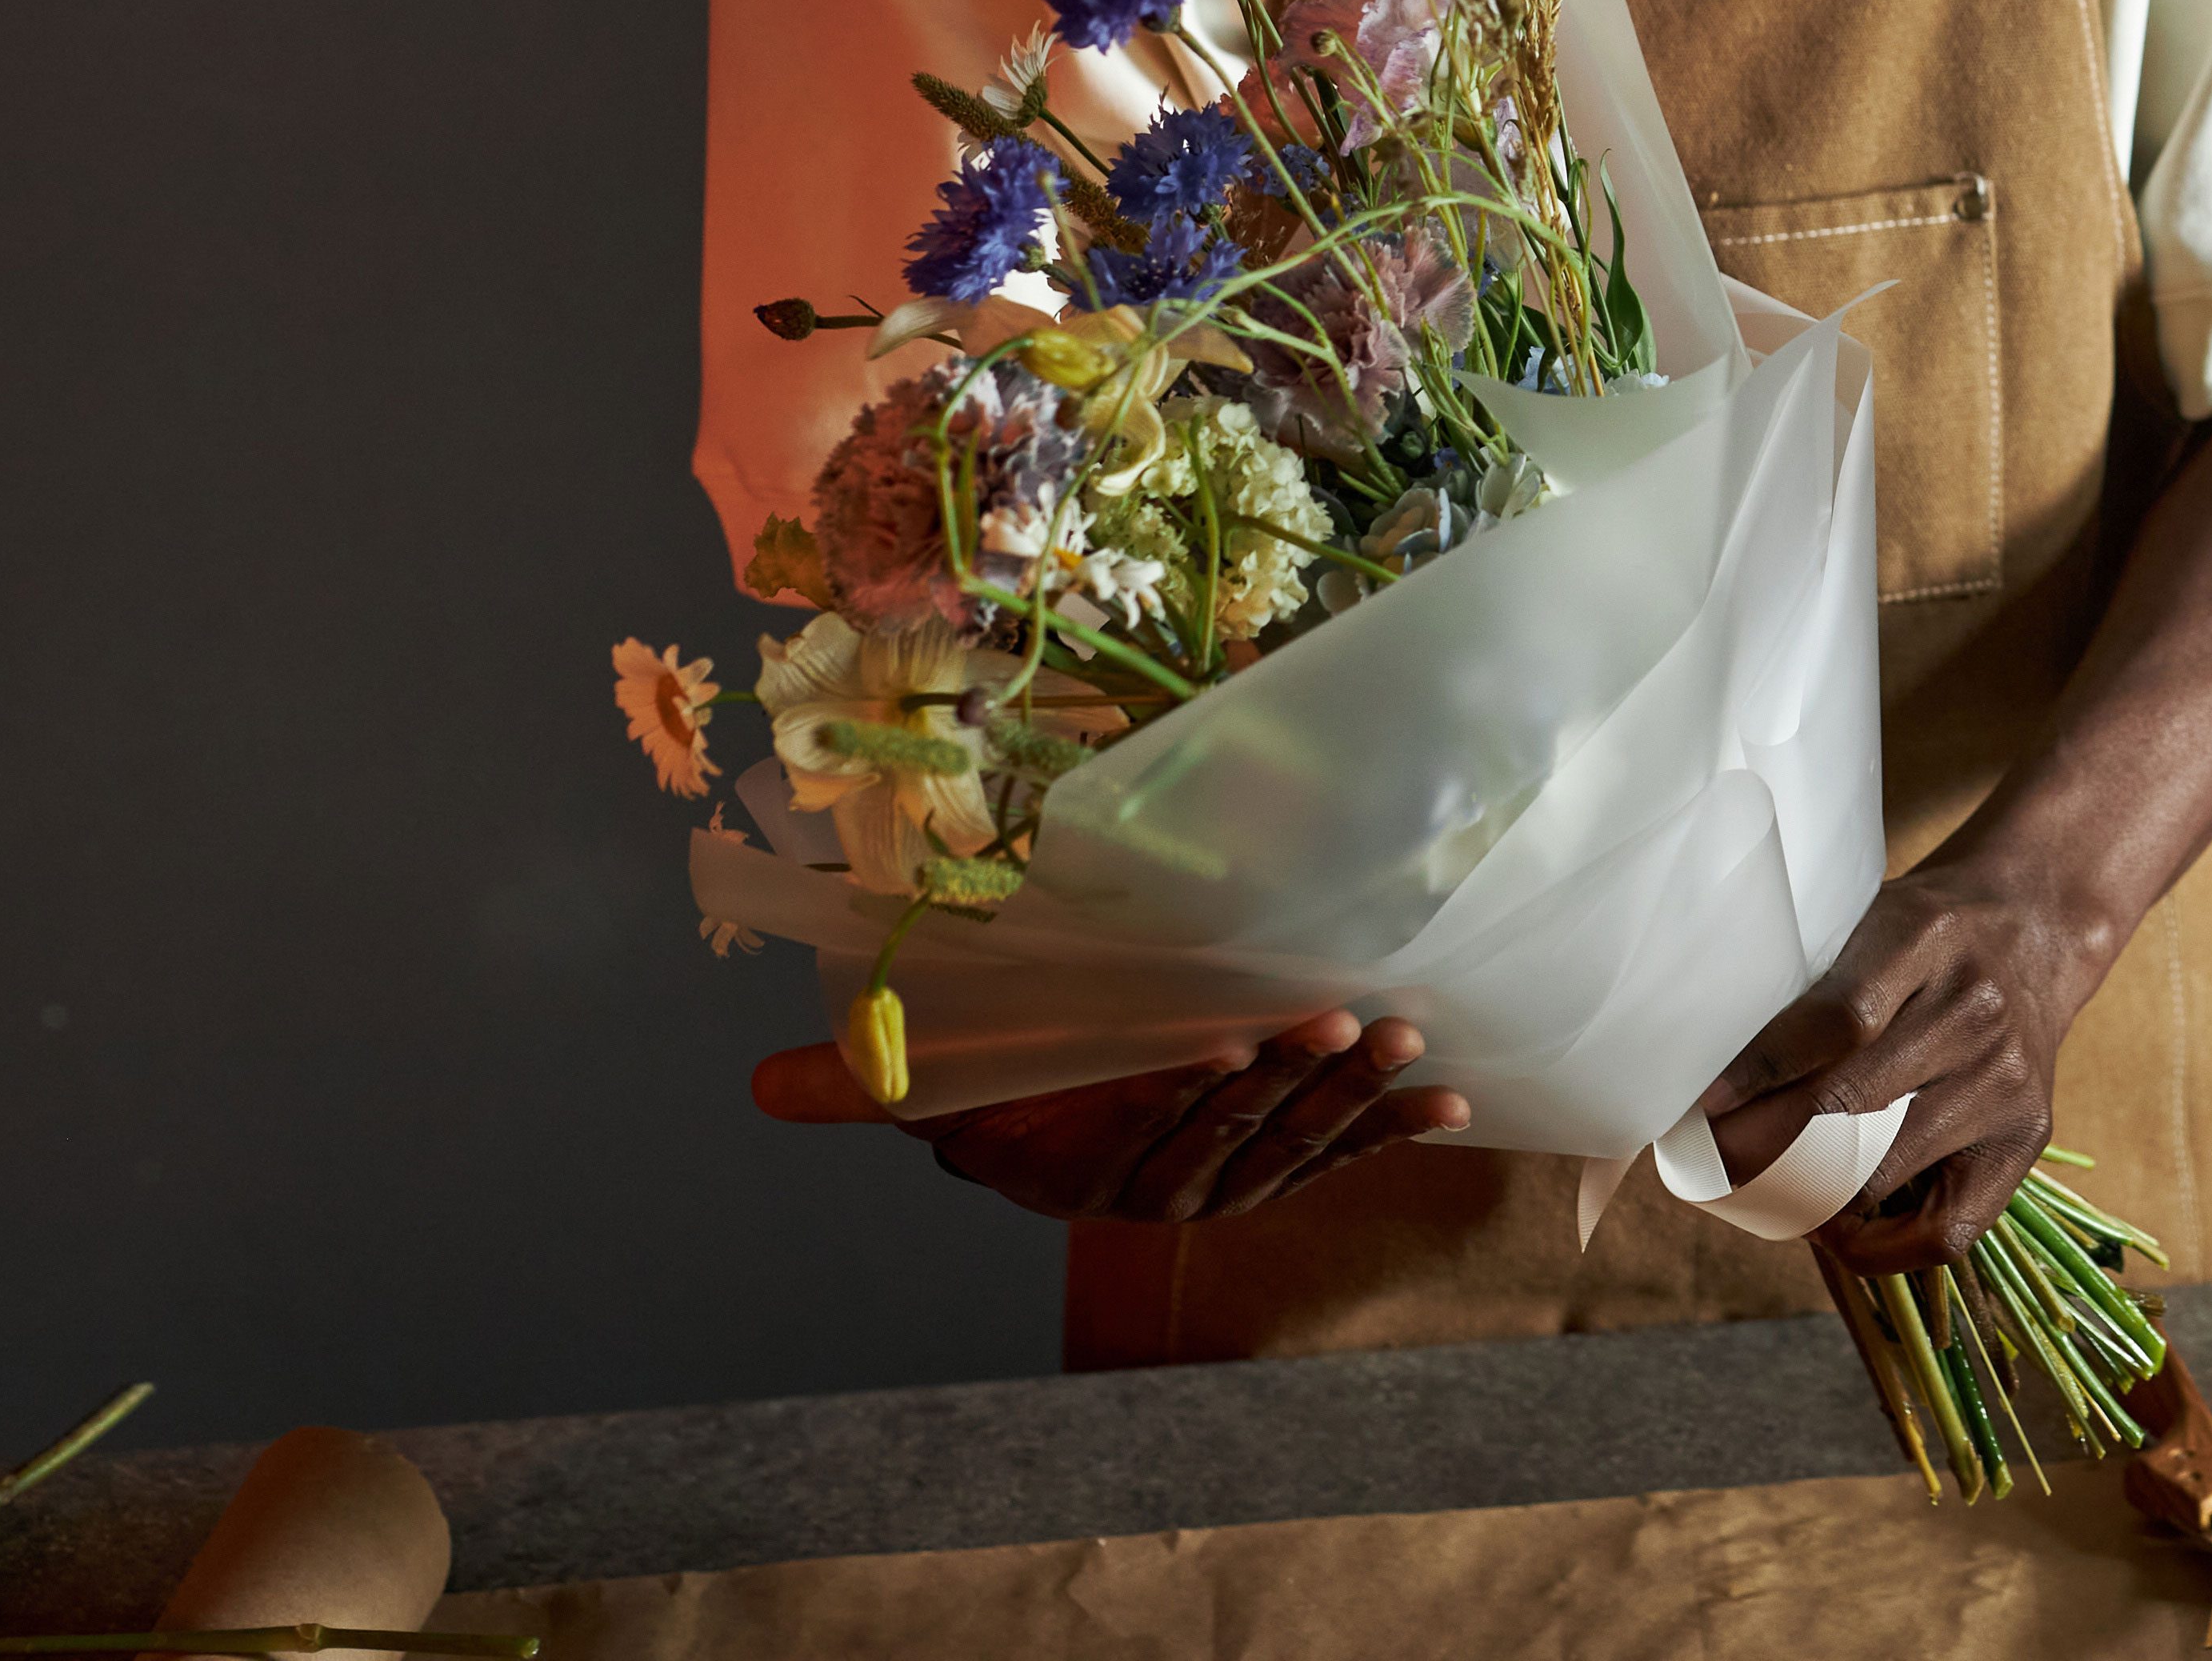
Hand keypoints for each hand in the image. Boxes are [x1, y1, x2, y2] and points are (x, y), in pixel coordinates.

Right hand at [752, 1010, 1472, 1221]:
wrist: (1045, 1131)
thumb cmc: (995, 1091)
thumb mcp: (927, 1085)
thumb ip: (858, 1087)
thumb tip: (756, 1084)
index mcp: (1083, 1169)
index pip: (1136, 1134)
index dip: (1182, 1096)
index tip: (1227, 1045)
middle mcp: (1162, 1191)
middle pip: (1231, 1140)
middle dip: (1290, 1084)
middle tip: (1343, 1021)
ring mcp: (1227, 1183)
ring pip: (1295, 1147)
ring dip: (1354, 1098)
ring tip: (1404, 1039)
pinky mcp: (1277, 1167)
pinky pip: (1342, 1155)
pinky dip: (1397, 1128)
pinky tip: (1455, 1101)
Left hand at [1695, 856, 2098, 1275]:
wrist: (2032, 931)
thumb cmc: (1928, 934)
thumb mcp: (1871, 919)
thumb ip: (1813, 983)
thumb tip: (1724, 1078)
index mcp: (1927, 938)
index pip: (1838, 1018)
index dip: (1764, 1069)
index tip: (1708, 1104)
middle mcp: (1974, 1012)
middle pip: (1851, 1106)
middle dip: (1764, 1148)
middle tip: (1712, 1165)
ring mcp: (2006, 1082)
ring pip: (1884, 1174)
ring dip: (1807, 1195)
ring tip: (1761, 1191)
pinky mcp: (2027, 1139)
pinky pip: (1948, 1229)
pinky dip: (1880, 1246)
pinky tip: (1836, 1227)